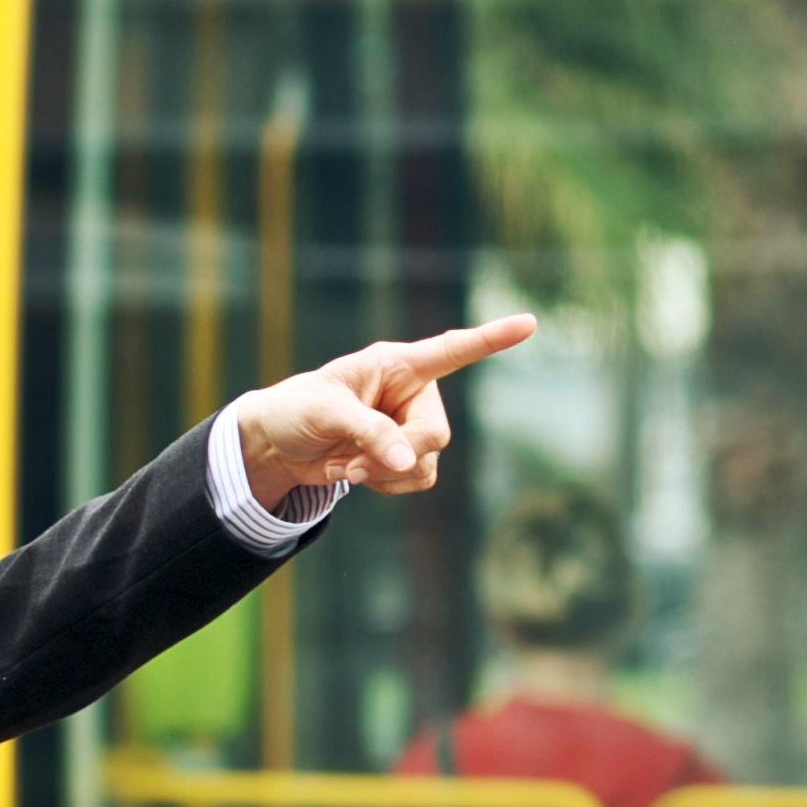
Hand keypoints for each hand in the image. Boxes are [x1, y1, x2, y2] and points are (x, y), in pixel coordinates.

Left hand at [229, 313, 535, 509]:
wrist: (277, 444)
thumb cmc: (297, 410)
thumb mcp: (327, 413)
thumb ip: (369, 432)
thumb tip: (408, 462)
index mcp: (397, 365)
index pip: (451, 349)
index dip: (490, 338)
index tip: (529, 322)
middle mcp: (413, 393)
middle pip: (435, 434)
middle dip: (397, 455)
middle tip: (354, 462)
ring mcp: (410, 427)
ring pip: (426, 462)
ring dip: (384, 474)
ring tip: (346, 465)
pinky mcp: (403, 456)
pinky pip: (415, 478)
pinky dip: (385, 485)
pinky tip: (354, 473)